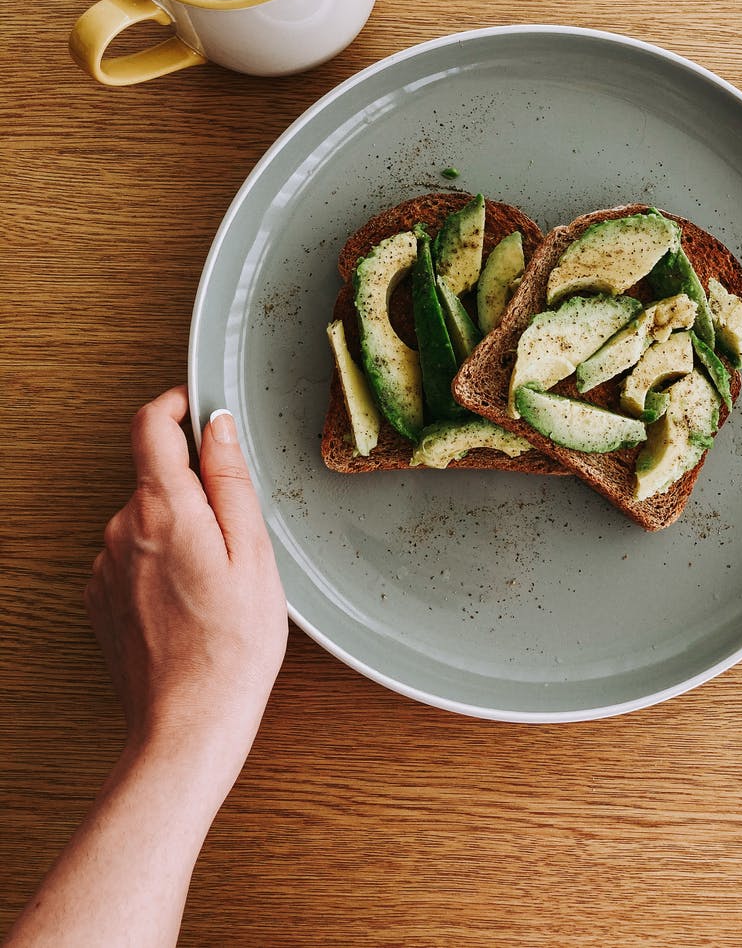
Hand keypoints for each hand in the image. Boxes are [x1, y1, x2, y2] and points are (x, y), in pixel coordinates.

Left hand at [86, 386, 287, 780]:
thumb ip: (230, 479)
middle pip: (154, 478)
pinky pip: (133, 557)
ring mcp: (105, 566)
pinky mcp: (100, 598)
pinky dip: (160, 563)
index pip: (151, 426)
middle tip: (236, 535)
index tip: (197, 408)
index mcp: (164, 510)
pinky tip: (191, 602)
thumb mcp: (252, 551)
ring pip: (145, 519)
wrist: (188, 724)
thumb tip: (217, 426)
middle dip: (193, 489)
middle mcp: (122, 530)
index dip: (175, 406)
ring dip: (179, 530)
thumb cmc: (233, 645)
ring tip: (217, 581)